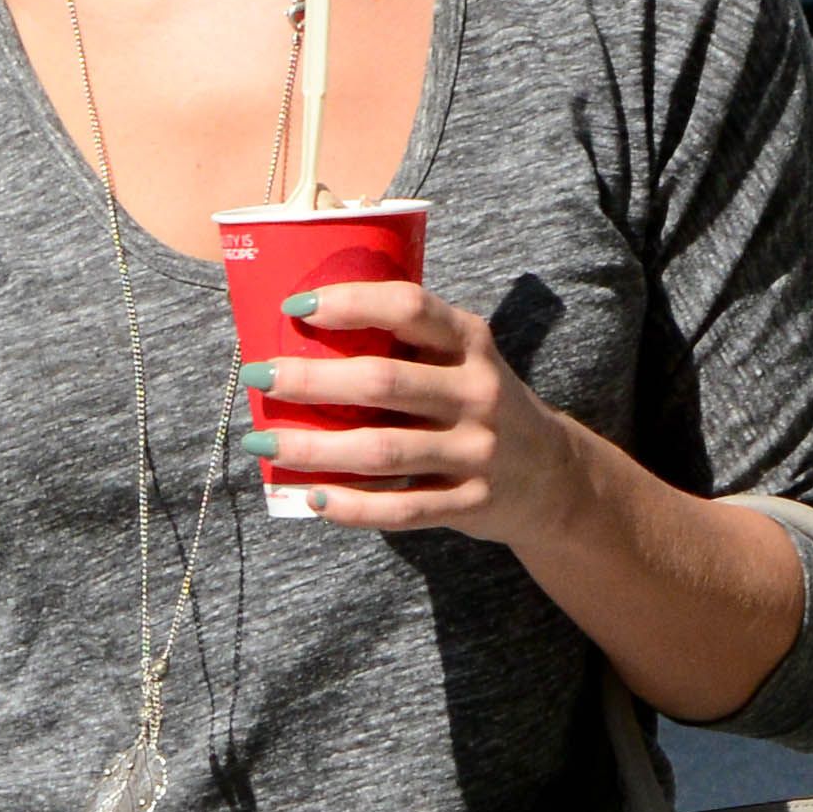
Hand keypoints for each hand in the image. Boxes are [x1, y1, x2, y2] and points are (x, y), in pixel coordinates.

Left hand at [263, 282, 582, 541]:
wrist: (554, 476)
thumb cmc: (480, 404)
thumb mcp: (464, 359)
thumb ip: (409, 343)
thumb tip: (304, 329)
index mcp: (471, 343)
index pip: (408, 309)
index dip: (348, 303)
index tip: (293, 307)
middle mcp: (477, 392)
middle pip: (382, 382)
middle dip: (310, 379)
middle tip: (258, 375)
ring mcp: (476, 451)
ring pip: (380, 451)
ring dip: (313, 448)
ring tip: (261, 441)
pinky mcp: (470, 503)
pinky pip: (400, 508)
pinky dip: (351, 506)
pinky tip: (311, 497)